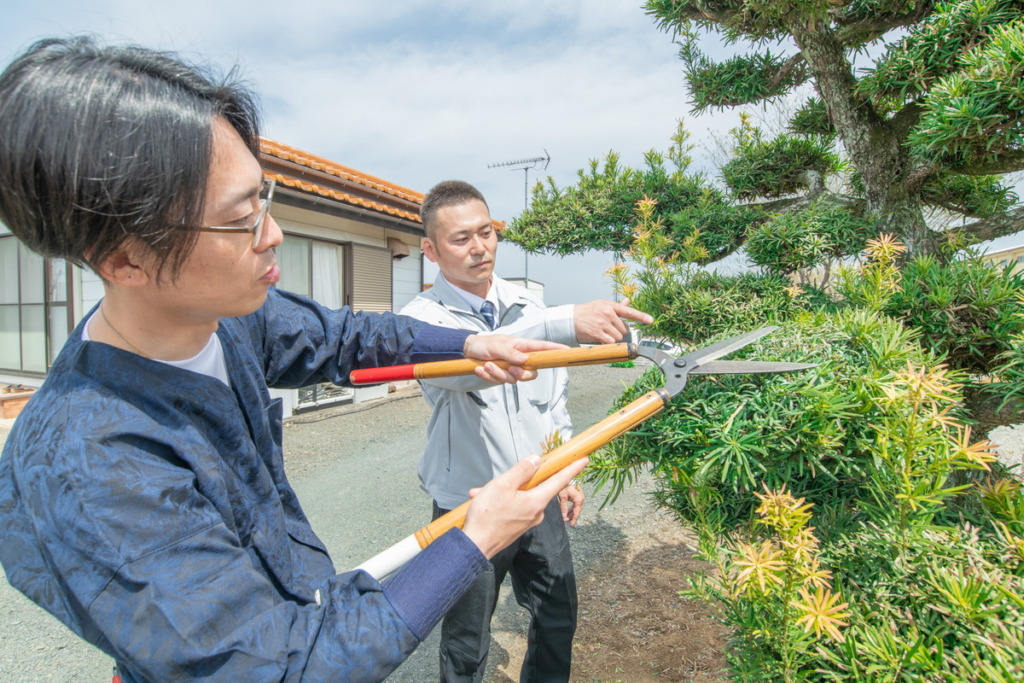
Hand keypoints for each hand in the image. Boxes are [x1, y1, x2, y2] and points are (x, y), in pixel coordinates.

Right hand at [462, 455, 588, 558]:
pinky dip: (501, 502)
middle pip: (534, 487)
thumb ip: (522, 471)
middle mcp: (537, 513)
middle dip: (515, 481)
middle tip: (494, 483)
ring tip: (482, 494)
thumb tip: (537, 459)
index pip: (559, 481)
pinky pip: (514, 508)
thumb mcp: (502, 485)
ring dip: (503, 492)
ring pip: (520, 498)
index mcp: (536, 501)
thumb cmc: (487, 515)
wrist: (475, 546)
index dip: (571, 469)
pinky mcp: (519, 527)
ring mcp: (528, 521)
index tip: (584, 460)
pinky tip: (483, 502)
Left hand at [463, 333, 565, 383]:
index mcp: (522, 346)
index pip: (543, 348)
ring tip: (487, 364)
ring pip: (513, 380)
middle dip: (519, 375)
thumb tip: (525, 359)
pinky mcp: (502, 376)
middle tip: (508, 369)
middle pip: (531, 373)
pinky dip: (489, 376)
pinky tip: (481, 369)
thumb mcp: (496, 346)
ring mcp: (511, 368)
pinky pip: (500, 382)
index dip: (556, 349)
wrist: (469, 351)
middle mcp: (520, 358)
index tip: (567, 350)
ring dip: (498, 374)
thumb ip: (510, 353)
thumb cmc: (485, 344)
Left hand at [558, 483, 584, 525]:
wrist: (567, 475)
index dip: (574, 520)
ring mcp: (580, 496)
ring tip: (566, 517)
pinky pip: (576, 504)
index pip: (576, 512)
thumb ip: (563, 507)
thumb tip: (564, 517)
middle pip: (577, 511)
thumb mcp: (562, 496)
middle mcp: (581, 498)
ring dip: (571, 513)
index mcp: (579, 499)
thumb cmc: (564, 485)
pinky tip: (568, 511)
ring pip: (576, 508)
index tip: (571, 526)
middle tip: (565, 521)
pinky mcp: (578, 495)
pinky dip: (572, 508)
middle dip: (571, 516)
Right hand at [573, 300, 652, 343]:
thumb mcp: (602, 305)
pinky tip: (601, 338)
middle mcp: (607, 313)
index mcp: (610, 305)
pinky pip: (610, 342)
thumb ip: (617, 306)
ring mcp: (602, 323)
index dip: (641, 316)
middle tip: (609, 329)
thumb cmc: (588, 311)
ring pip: (618, 337)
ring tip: (604, 333)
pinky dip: (608, 343)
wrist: (571, 318)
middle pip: (624, 329)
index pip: (629, 311)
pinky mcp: (597, 332)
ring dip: (613, 338)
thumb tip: (628, 301)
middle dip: (619, 332)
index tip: (651, 320)